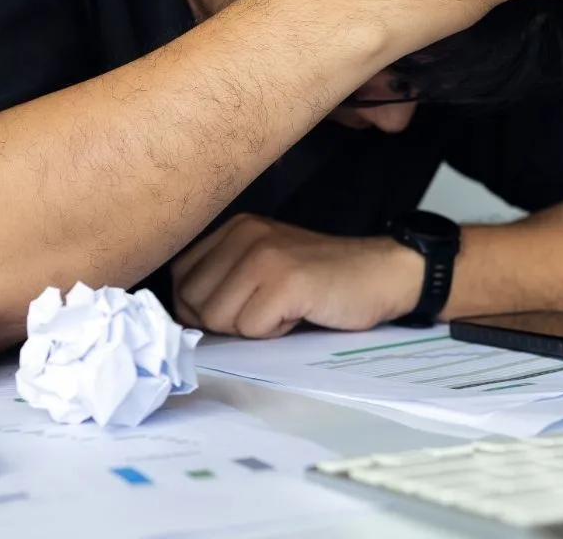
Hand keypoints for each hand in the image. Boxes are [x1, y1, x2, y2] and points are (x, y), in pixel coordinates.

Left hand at [170, 214, 423, 338]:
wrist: (383, 273)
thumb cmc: (322, 280)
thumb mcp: (263, 267)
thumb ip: (223, 280)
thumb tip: (179, 318)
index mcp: (233, 229)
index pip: (179, 278)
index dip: (199, 308)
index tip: (237, 311)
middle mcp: (243, 235)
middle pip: (192, 301)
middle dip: (223, 322)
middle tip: (265, 312)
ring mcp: (264, 256)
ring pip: (217, 318)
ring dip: (250, 328)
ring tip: (283, 310)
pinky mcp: (286, 281)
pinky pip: (252, 329)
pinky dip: (274, 333)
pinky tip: (299, 314)